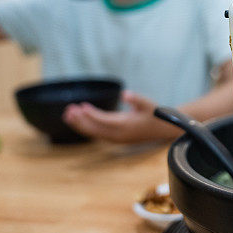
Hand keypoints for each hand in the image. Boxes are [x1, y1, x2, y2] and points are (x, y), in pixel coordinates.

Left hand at [63, 90, 178, 143]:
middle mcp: (119, 135)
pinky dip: (87, 127)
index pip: (105, 120)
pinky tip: (79, 120)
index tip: (81, 106)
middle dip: (80, 121)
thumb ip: (137, 99)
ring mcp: (116, 138)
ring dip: (80, 124)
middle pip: (95, 130)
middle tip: (69, 110)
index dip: (92, 114)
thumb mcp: (149, 104)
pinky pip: (97, 133)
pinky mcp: (115, 137)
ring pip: (94, 133)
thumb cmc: (156, 114)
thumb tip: (125, 94)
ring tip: (68, 114)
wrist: (164, 129)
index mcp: (126, 126)